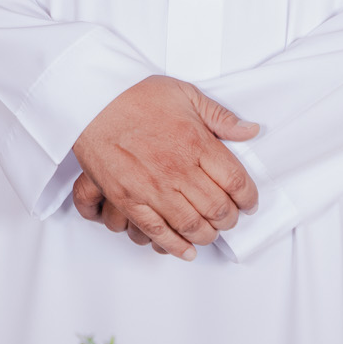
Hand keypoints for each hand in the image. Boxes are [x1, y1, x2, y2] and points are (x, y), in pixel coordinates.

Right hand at [70, 75, 258, 259]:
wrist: (91, 101)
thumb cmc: (135, 95)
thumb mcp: (185, 93)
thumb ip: (220, 116)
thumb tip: (251, 130)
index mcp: (196, 142)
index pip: (236, 181)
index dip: (249, 198)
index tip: (249, 202)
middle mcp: (178, 169)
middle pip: (219, 208)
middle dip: (230, 219)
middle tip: (230, 218)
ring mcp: (153, 188)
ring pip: (193, 226)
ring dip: (207, 235)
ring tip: (209, 231)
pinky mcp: (129, 200)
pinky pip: (158, 232)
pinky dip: (176, 246)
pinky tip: (187, 250)